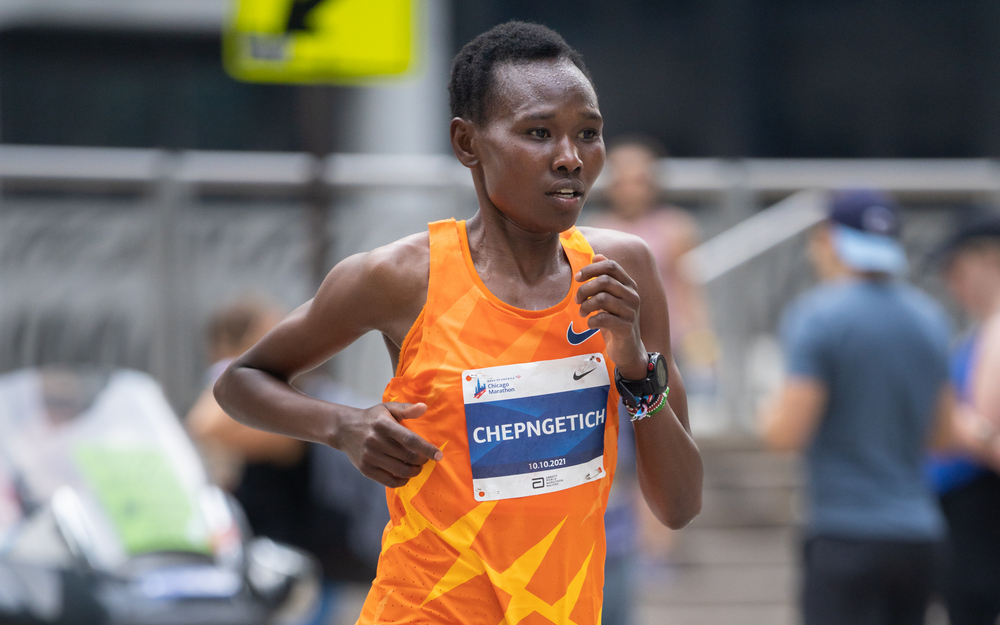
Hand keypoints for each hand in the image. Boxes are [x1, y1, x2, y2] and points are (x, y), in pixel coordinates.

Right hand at [336, 402, 442, 487]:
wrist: (344, 429)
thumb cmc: (372, 418)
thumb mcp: (387, 408)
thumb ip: (406, 409)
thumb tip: (424, 407)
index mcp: (383, 424)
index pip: (409, 439)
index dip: (426, 449)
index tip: (439, 455)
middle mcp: (375, 441)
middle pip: (407, 457)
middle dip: (422, 461)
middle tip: (425, 459)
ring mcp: (369, 456)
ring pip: (400, 471)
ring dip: (414, 471)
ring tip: (417, 467)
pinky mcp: (365, 469)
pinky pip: (389, 481)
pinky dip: (402, 481)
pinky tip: (405, 475)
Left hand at [575, 254, 646, 378]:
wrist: (627, 348)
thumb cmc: (615, 320)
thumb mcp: (610, 297)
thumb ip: (605, 278)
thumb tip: (597, 256)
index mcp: (629, 284)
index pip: (611, 266)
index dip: (591, 269)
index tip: (578, 278)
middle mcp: (633, 295)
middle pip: (604, 281)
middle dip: (585, 289)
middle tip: (577, 299)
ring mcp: (631, 312)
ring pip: (602, 299)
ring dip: (586, 306)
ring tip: (582, 312)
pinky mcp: (626, 328)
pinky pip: (603, 318)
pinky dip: (591, 320)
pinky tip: (590, 323)